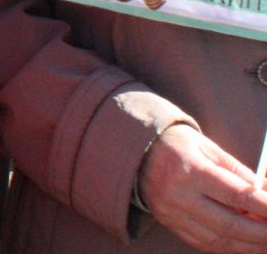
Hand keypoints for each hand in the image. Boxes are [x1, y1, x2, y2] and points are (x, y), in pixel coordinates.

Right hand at [139, 124, 266, 251]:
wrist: (135, 152)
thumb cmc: (175, 145)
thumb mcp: (206, 147)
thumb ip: (236, 170)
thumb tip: (263, 191)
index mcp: (190, 170)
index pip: (236, 194)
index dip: (264, 206)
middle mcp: (179, 195)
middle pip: (229, 224)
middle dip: (261, 232)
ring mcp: (172, 213)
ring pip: (218, 240)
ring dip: (248, 245)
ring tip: (266, 243)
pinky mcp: (170, 223)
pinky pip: (203, 243)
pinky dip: (228, 248)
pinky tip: (245, 245)